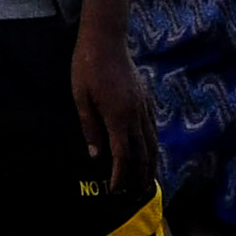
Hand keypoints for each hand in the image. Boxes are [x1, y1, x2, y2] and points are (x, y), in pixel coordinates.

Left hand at [63, 0, 146, 204]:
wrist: (106, 39)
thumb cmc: (87, 67)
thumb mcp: (81, 98)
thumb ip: (90, 128)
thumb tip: (97, 156)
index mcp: (118, 117)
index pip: (123, 155)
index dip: (121, 175)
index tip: (116, 190)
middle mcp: (136, 115)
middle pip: (143, 153)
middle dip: (141, 176)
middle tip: (138, 195)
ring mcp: (143, 106)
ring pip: (152, 141)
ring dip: (151, 164)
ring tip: (148, 181)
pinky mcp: (145, 98)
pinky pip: (153, 127)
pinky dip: (153, 144)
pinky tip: (151, 150)